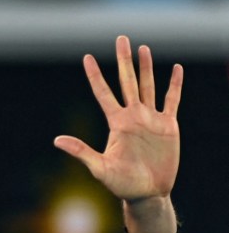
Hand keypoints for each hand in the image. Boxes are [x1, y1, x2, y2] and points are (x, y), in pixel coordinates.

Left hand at [54, 35, 182, 202]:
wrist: (147, 193)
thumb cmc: (121, 184)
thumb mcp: (100, 168)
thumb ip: (80, 152)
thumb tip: (56, 140)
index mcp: (116, 123)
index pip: (103, 93)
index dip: (95, 76)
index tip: (86, 57)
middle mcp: (132, 117)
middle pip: (127, 81)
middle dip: (124, 60)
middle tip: (120, 38)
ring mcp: (150, 119)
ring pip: (148, 86)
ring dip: (146, 67)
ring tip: (143, 48)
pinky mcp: (168, 126)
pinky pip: (172, 100)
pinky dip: (175, 85)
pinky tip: (176, 68)